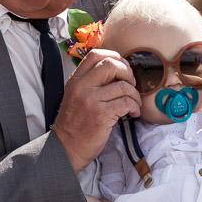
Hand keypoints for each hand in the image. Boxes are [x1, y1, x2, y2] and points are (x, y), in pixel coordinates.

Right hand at [51, 49, 140, 171]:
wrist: (66, 148)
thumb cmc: (74, 124)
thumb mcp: (76, 96)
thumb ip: (90, 82)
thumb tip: (117, 71)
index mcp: (75, 80)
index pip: (95, 54)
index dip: (114, 56)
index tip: (122, 68)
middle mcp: (82, 87)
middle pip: (111, 65)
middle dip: (128, 72)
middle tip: (131, 84)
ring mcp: (91, 100)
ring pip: (123, 85)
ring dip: (135, 94)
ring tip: (134, 103)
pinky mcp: (101, 115)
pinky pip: (126, 102)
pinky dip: (135, 106)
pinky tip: (133, 112)